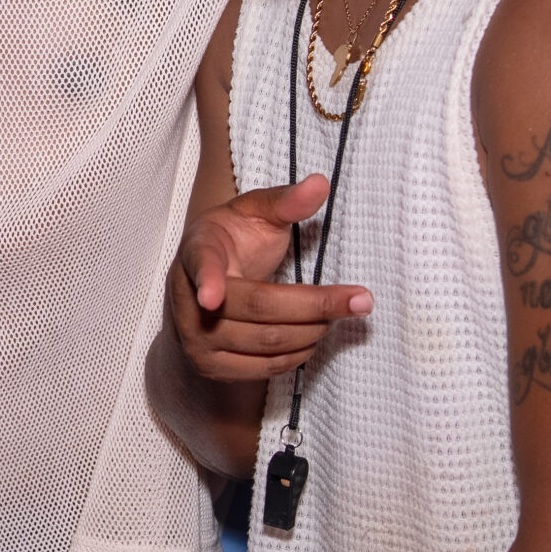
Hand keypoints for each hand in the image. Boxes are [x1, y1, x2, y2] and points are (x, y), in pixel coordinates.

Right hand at [169, 175, 370, 382]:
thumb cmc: (232, 243)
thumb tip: (322, 183)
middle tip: (361, 299)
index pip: (203, 268)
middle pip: (259, 309)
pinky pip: (264, 368)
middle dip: (316, 305)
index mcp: (197, 252)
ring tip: (337, 313)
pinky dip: (298, 352)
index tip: (212, 298)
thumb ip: (286, 202)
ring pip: (267, 342)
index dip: (208, 282)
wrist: (199, 287)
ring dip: (313, 330)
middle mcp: (189, 303)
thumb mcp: (254, 214)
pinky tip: (314, 335)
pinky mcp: (212, 368)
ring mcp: (197, 341)